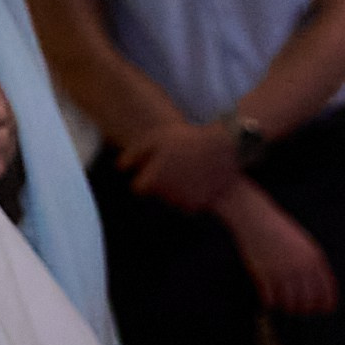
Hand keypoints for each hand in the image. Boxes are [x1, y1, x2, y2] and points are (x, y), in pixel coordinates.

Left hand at [119, 120, 237, 211]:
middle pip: (157, 195)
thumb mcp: (155, 139)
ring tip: (188, 170)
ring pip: (173, 200)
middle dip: (162, 182)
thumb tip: (120, 168)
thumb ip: (134, 153)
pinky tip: (198, 179)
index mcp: (152, 181)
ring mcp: (185, 202)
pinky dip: (192, 196)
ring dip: (177, 190)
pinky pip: (190, 204)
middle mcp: (166, 196)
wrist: (224, 148)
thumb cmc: (186, 139)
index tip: (155, 165)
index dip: (145, 175)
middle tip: (176, 164)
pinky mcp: (202, 205)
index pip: (139, 188)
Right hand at [215, 183, 337, 315]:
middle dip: (305, 310)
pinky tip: (269, 299)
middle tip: (299, 310)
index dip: (326, 306)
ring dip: (287, 308)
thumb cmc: (280, 230)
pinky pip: (271, 300)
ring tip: (283, 304)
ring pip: (290, 304)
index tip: (323, 311)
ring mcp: (281, 271)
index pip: (327, 292)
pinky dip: (270, 303)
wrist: (254, 218)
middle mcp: (300, 268)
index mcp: (314, 260)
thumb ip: (314, 264)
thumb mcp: (305, 244)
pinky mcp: (263, 274)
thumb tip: (320, 289)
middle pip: (309, 302)